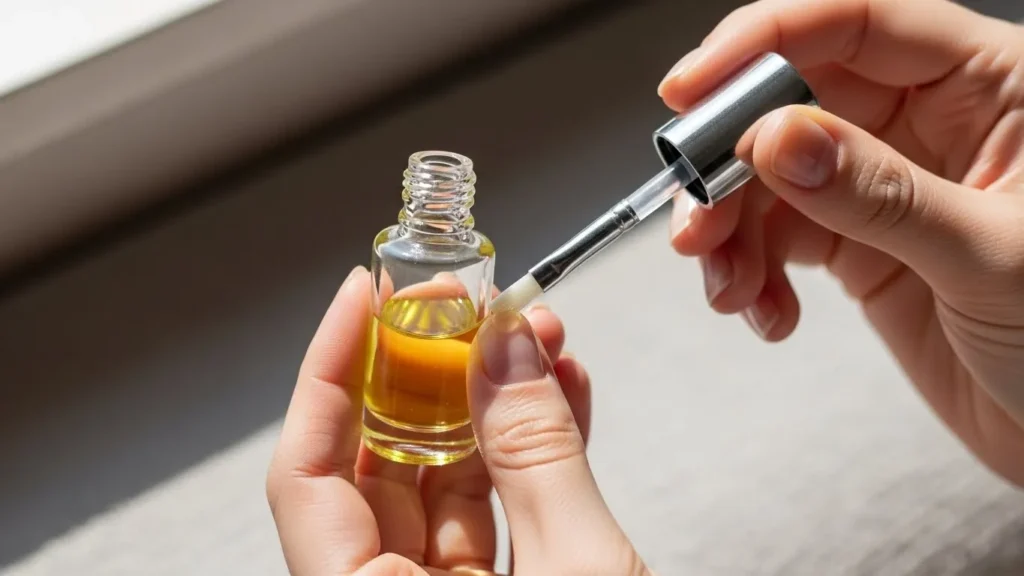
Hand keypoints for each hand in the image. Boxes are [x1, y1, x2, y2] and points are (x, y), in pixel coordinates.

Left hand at [266, 267, 646, 574]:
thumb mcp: (576, 566)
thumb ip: (537, 456)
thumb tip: (507, 347)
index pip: (305, 474)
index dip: (330, 372)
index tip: (363, 295)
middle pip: (380, 466)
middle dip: (430, 371)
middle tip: (465, 304)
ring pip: (445, 484)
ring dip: (493, 403)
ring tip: (530, 336)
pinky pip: (497, 513)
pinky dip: (529, 455)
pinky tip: (559, 393)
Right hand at [660, 0, 1023, 485]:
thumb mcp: (990, 258)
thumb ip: (880, 194)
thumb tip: (778, 139)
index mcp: (989, 85)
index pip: (857, 24)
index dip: (763, 41)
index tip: (691, 90)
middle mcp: (930, 123)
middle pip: (793, 101)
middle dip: (728, 162)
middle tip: (698, 216)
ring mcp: (888, 185)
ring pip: (772, 177)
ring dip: (731, 231)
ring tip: (729, 287)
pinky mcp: (861, 246)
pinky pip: (780, 238)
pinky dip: (754, 274)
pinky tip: (768, 313)